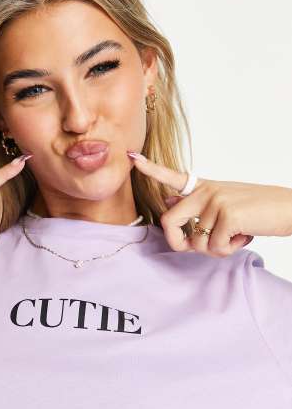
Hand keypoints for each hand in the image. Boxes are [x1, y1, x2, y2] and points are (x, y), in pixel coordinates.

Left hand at [127, 151, 291, 256]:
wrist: (289, 208)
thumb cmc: (256, 211)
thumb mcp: (223, 203)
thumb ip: (195, 203)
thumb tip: (167, 199)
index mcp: (203, 188)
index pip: (172, 177)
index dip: (151, 169)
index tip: (132, 159)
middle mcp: (205, 192)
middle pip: (169, 222)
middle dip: (178, 244)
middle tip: (197, 247)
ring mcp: (215, 201)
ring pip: (197, 243)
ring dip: (217, 249)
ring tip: (236, 234)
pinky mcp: (227, 215)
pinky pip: (214, 247)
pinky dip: (230, 250)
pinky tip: (244, 235)